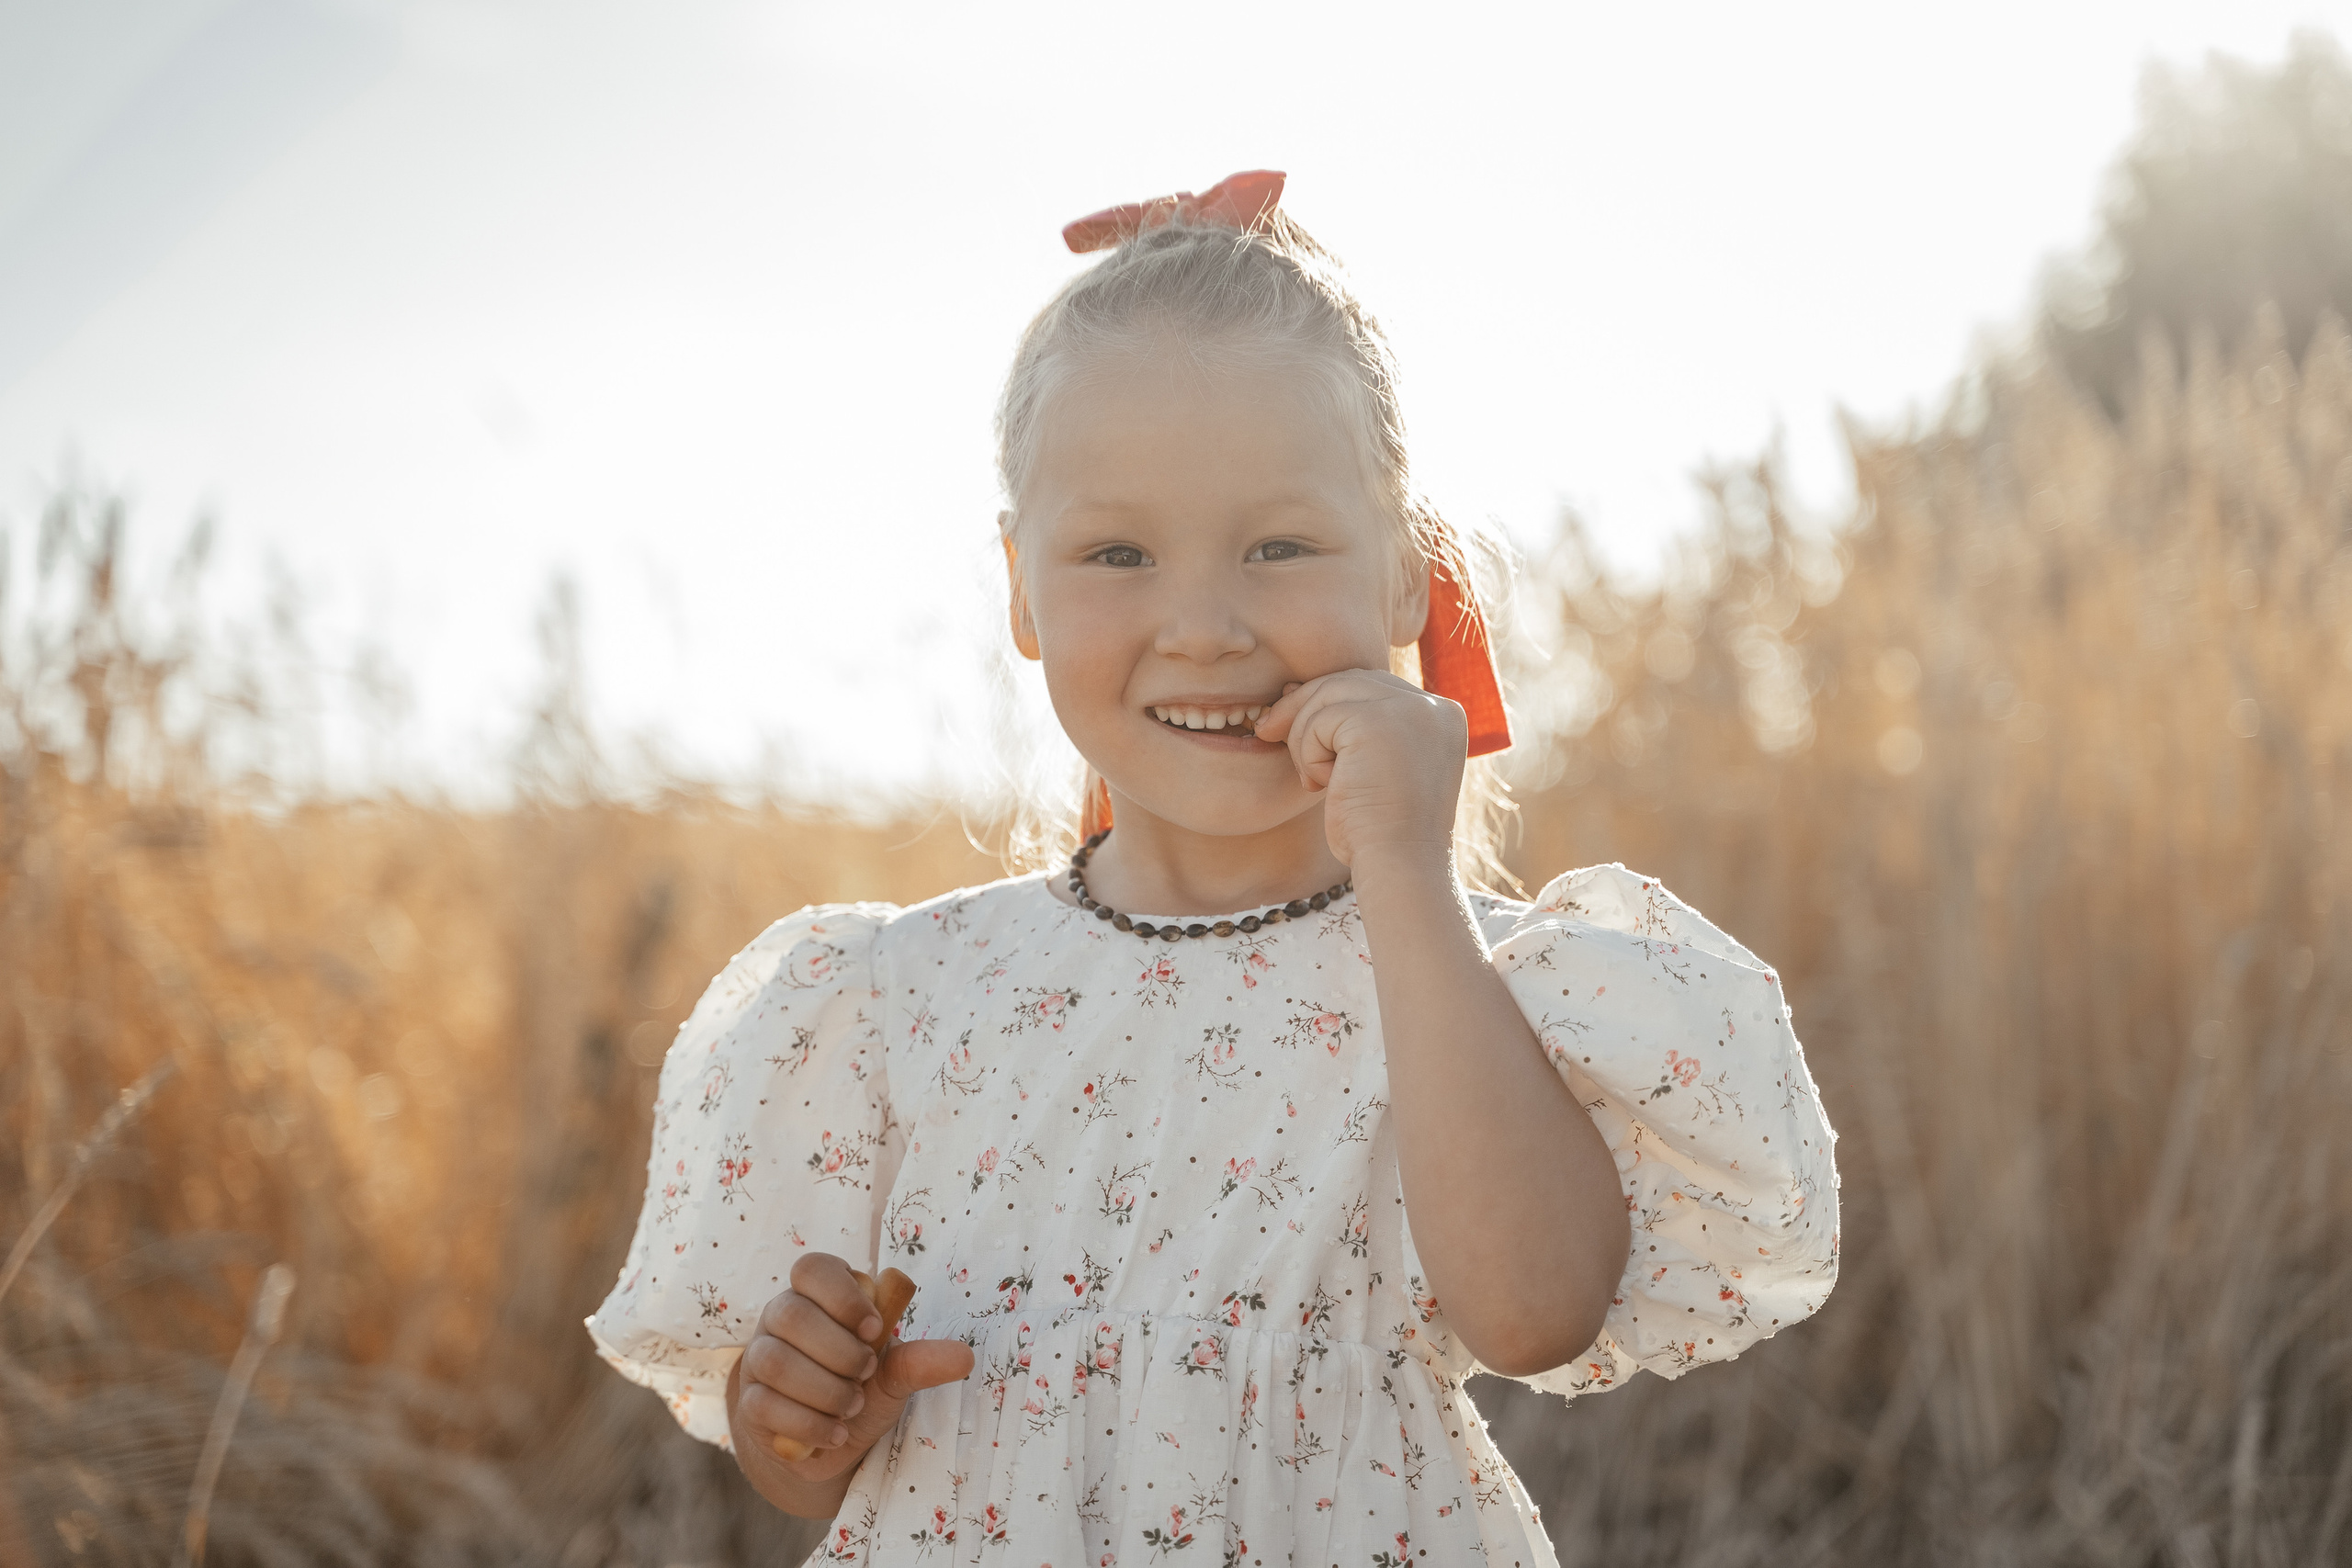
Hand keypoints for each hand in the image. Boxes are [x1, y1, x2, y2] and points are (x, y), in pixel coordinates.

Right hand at [729, 1252, 974, 1494]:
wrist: (826, 1437)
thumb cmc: (859, 1386)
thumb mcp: (893, 1372)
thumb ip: (920, 1360)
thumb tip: (964, 1357)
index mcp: (816, 1294)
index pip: (812, 1268)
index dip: (843, 1296)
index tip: (876, 1328)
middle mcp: (780, 1318)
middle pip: (792, 1315)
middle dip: (838, 1350)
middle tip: (866, 1373)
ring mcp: (758, 1359)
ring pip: (774, 1361)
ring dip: (823, 1389)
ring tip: (852, 1406)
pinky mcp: (749, 1403)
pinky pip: (764, 1406)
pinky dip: (808, 1423)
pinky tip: (835, 1433)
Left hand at [1252, 669, 1466, 866]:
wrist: (1398, 867)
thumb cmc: (1378, 831)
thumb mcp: (1372, 768)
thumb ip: (1352, 727)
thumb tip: (1292, 687)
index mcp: (1441, 717)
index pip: (1371, 687)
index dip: (1325, 701)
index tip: (1288, 723)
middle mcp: (1433, 707)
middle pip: (1349, 681)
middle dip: (1302, 706)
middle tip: (1266, 731)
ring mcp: (1411, 710)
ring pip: (1329, 695)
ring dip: (1304, 738)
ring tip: (1313, 780)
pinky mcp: (1379, 721)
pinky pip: (1320, 720)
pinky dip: (1308, 754)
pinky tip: (1323, 785)